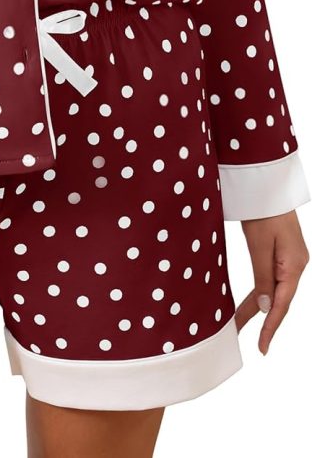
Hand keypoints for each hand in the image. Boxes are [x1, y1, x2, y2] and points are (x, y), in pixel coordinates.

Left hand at [234, 209, 308, 354]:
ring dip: (257, 305)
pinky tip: (251, 300)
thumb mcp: (260, 244)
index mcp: (294, 265)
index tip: (261, 347)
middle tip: (237, 334)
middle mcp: (296, 265)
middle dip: (259, 318)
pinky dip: (260, 290)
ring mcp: (290, 260)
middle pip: (277, 299)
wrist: (267, 185)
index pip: (281, 304)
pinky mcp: (282, 253)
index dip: (270, 327)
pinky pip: (271, 278)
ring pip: (273, 290)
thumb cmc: (264, 210)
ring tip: (237, 322)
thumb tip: (264, 308)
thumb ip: (263, 277)